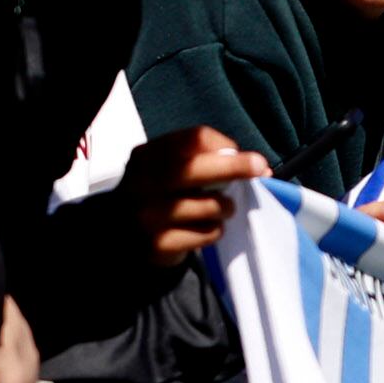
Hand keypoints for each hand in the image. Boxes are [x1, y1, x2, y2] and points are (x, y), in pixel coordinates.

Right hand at [121, 128, 260, 265]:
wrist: (123, 234)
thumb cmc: (161, 195)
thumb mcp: (169, 170)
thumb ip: (203, 161)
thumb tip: (257, 166)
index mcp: (148, 156)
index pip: (193, 139)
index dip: (224, 145)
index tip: (244, 155)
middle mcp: (143, 182)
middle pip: (193, 168)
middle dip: (233, 167)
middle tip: (260, 168)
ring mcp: (149, 214)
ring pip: (207, 206)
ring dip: (226, 207)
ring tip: (222, 208)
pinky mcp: (159, 243)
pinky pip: (207, 233)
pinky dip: (215, 230)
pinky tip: (205, 228)